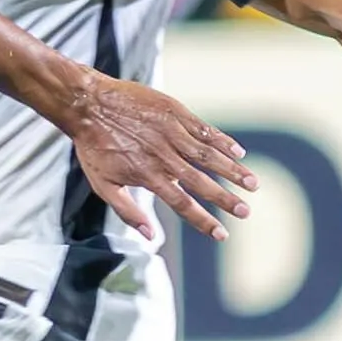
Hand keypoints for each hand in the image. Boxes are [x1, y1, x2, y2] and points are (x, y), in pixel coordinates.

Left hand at [62, 74, 257, 241]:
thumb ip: (128, 212)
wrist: (88, 104)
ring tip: (253, 184)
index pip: (182, 204)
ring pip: (209, 155)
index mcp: (148, 175)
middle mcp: (164, 156)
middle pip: (202, 182)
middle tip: (246, 212)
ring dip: (233, 170)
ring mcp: (172, 132)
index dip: (204, 221)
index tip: (222, 234)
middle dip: (226, 199)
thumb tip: (150, 236)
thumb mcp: (103, 185)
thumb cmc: (93, 147)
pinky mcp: (175, 112)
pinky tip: (239, 152)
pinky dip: (223, 141)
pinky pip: (204, 129)